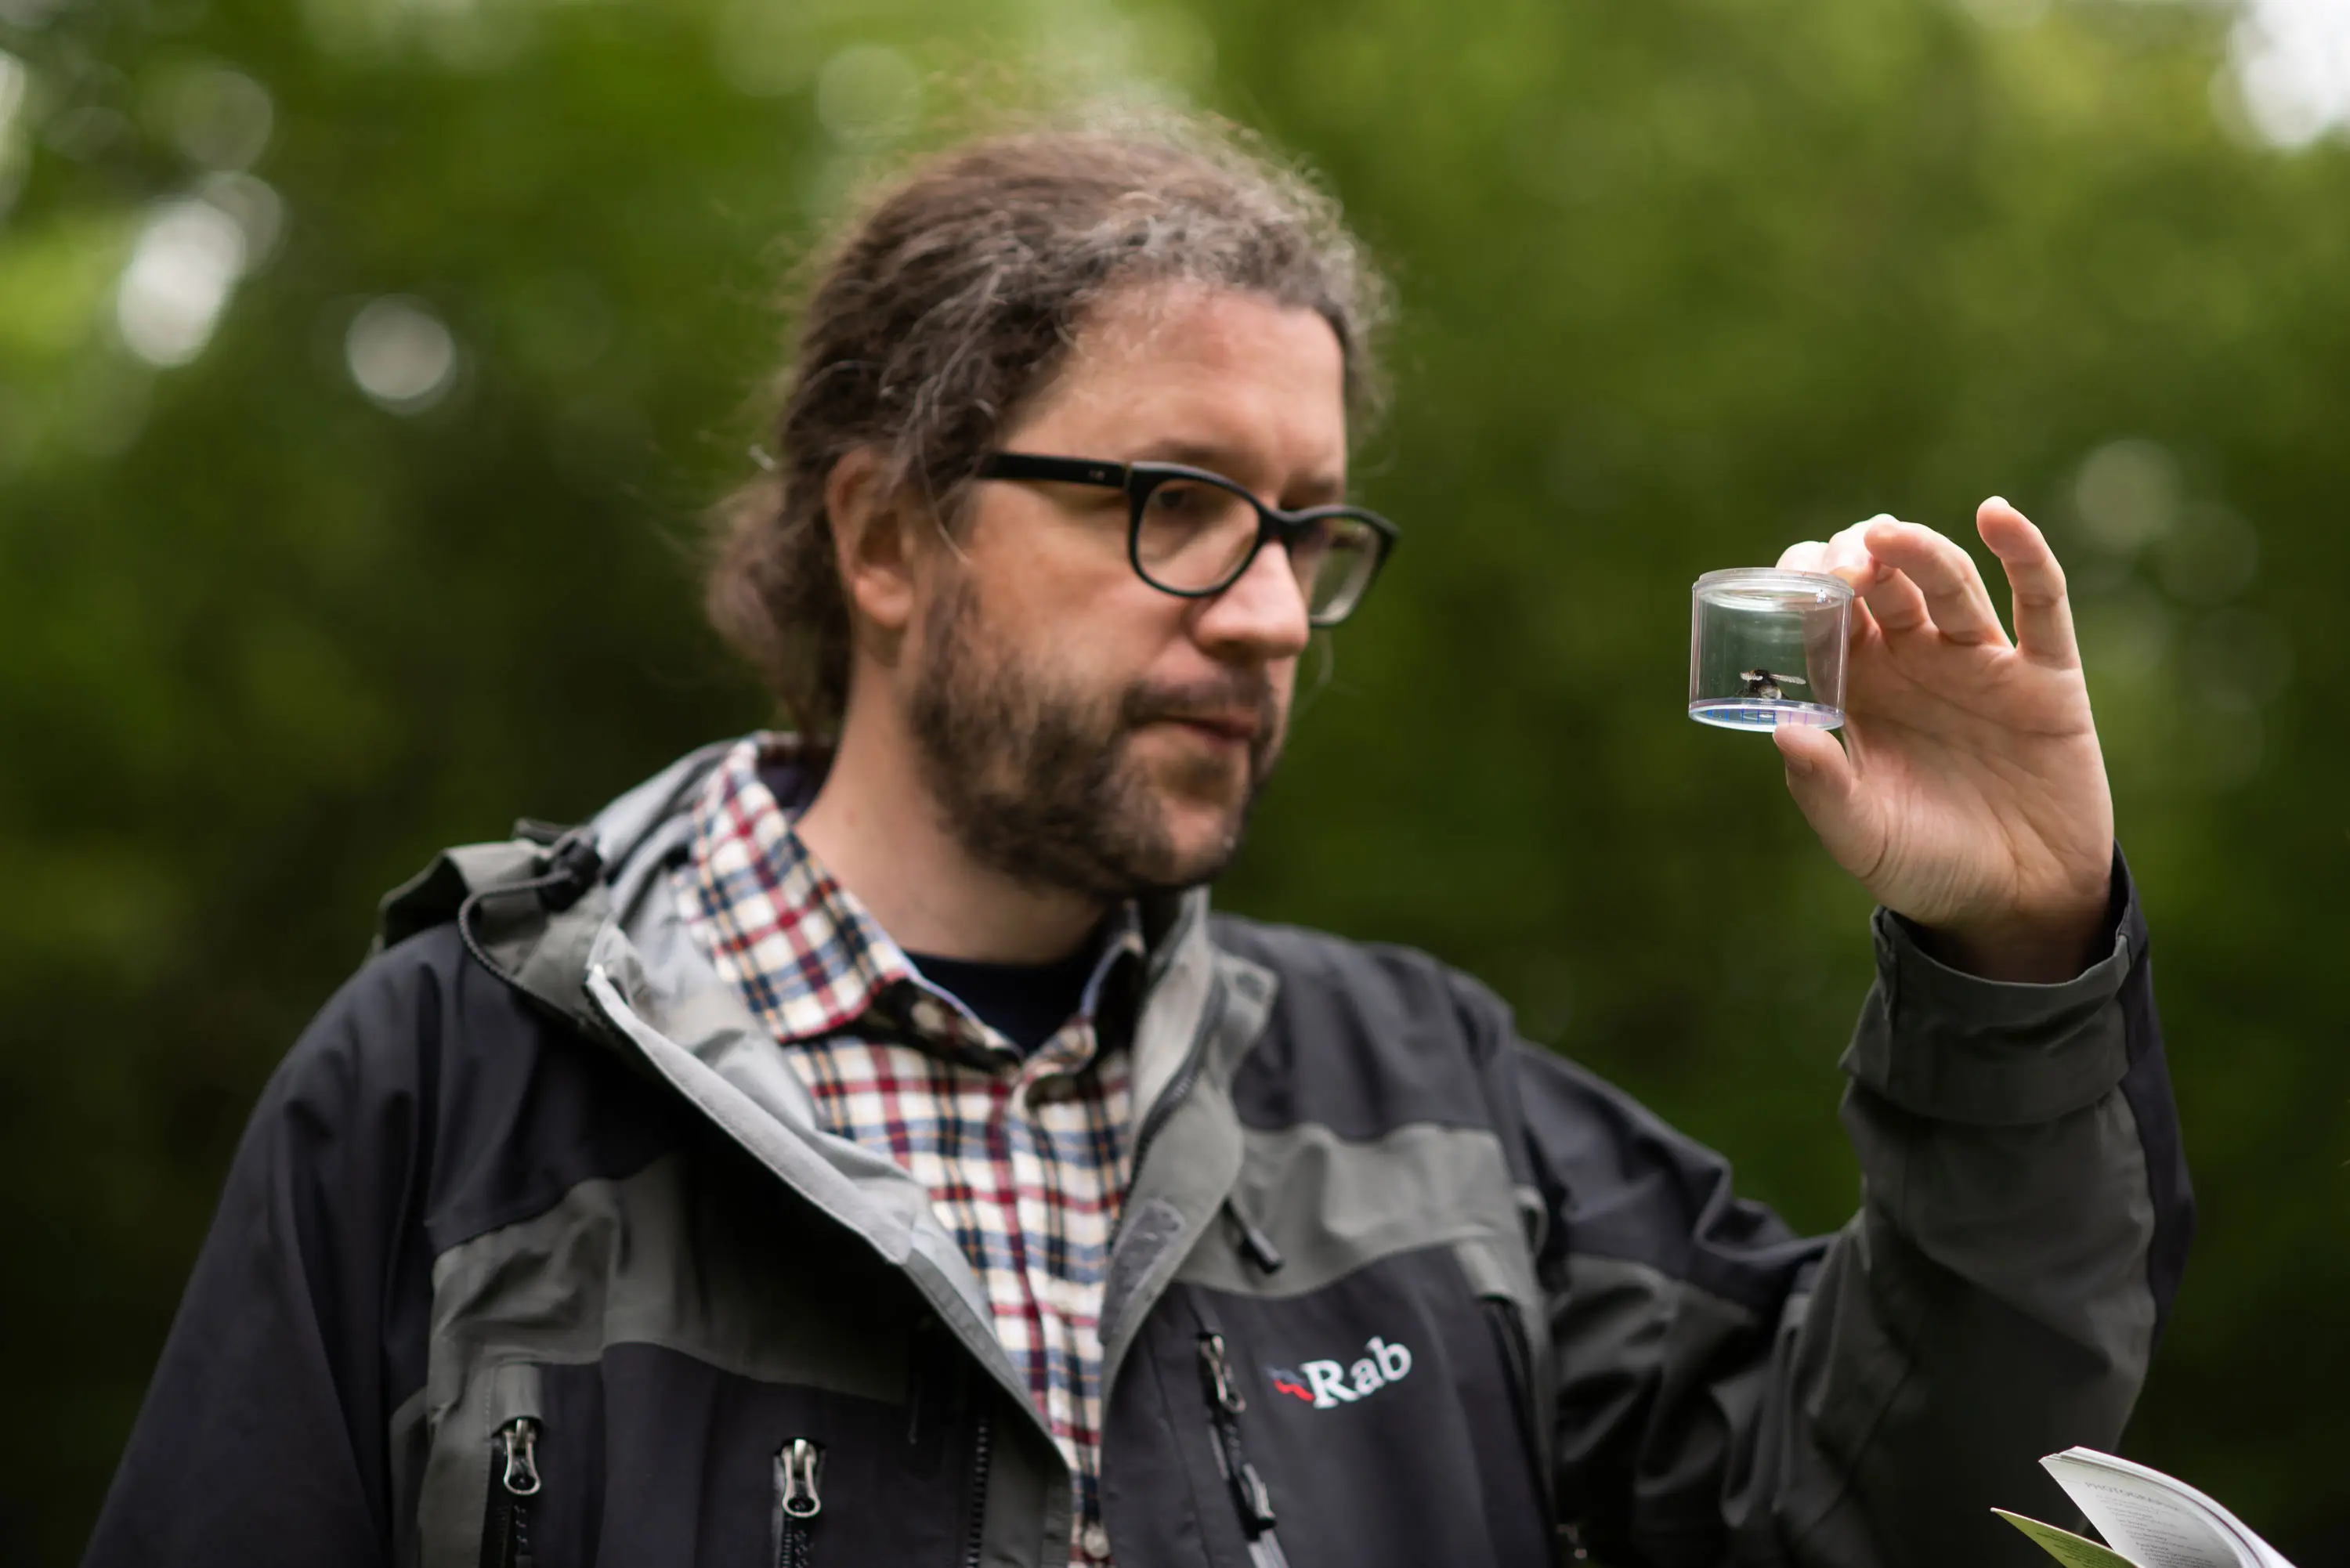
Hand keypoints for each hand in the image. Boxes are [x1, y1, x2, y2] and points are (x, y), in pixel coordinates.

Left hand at [1773, 499, 2113, 981]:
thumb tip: (1782, 732)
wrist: (2015, 906)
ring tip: (1886, 537)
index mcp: (1861, 688)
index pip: (1825, 611)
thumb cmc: (1926, 866)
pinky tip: (1996, 515)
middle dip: (1856, 558)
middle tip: (1842, 566)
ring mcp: (1981, 662)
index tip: (1790, 585)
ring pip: (1947, 581)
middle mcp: (1916, 662)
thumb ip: (1823, 788)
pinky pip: (2041, 601)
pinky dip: (2023, 552)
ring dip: (1917, 552)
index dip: (1806, 585)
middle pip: (1881, 580)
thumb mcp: (1862, 836)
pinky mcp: (2046, 676)